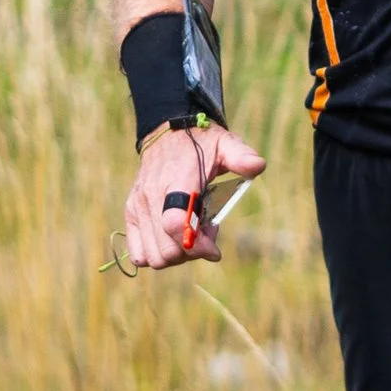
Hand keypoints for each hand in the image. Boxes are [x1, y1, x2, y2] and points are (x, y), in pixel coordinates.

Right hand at [122, 122, 266, 271]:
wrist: (167, 133)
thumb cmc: (200, 143)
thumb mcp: (225, 144)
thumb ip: (241, 156)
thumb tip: (258, 165)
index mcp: (176, 182)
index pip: (174, 224)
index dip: (196, 245)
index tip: (215, 249)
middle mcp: (151, 197)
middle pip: (166, 250)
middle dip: (191, 253)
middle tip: (207, 234)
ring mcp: (138, 207)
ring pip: (153, 257)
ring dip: (176, 255)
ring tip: (191, 235)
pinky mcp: (131, 213)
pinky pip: (139, 254)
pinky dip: (157, 254)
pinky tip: (173, 239)